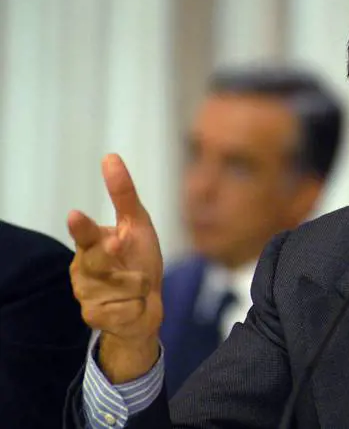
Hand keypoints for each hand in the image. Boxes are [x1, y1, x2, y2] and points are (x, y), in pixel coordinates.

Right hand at [68, 154, 163, 382]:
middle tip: (118, 244)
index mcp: (90, 245)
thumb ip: (124, 195)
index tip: (75, 215)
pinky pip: (127, 308)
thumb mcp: (137, 225)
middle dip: (109, 253)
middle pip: (98, 260)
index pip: (85, 234)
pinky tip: (132, 305)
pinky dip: (138, 305)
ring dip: (138, 284)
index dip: (83, 227)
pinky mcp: (96, 318)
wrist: (146, 306)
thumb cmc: (139, 259)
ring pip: (121, 286)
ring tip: (137, 285)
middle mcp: (82, 270)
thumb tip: (110, 156)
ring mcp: (87, 295)